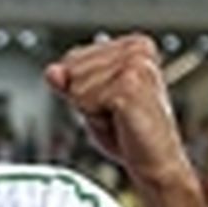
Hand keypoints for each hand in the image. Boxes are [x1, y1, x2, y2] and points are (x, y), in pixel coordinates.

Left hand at [44, 34, 190, 187]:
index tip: (110, 101)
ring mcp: (135, 65)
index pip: (72, 59)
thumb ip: (68, 82)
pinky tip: (121, 121)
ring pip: (75, 86)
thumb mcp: (90, 100)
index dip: (82, 89)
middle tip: (115, 112)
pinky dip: (95, 118)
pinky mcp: (129, 85)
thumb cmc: (128, 131)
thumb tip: (52, 71)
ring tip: (120, 116)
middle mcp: (137, 49)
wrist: (155, 161)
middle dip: (85, 99)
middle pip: (71, 70)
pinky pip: (84, 100)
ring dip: (92, 109)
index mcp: (133, 45)